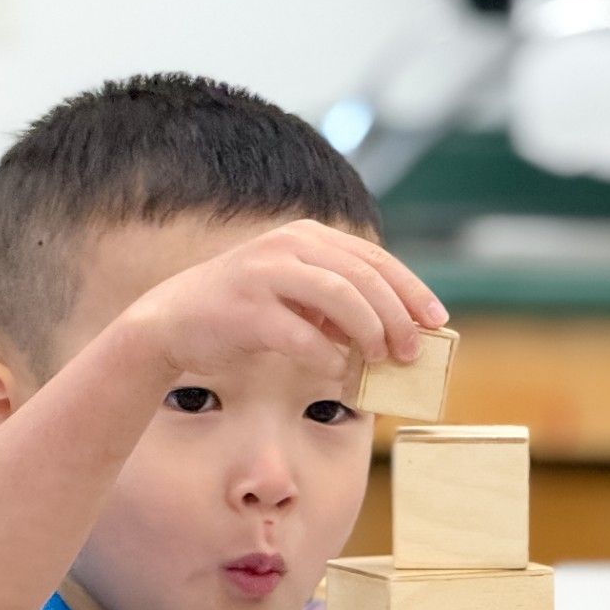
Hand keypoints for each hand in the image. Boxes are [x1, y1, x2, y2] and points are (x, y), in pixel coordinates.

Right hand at [123, 218, 446, 385]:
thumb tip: (398, 332)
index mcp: (307, 237)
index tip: (436, 322)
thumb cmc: (246, 313)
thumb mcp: (296, 295)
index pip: (375, 259)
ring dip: (369, 333)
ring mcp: (265, 274)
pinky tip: (334, 372)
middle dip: (396, 318)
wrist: (172, 321)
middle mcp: (288, 246)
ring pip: (339, 298)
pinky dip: (326, 357)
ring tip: (379, 361)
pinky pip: (301, 335)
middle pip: (364, 278)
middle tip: (411, 353)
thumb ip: (340, 303)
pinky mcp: (246, 310)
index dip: (412, 291)